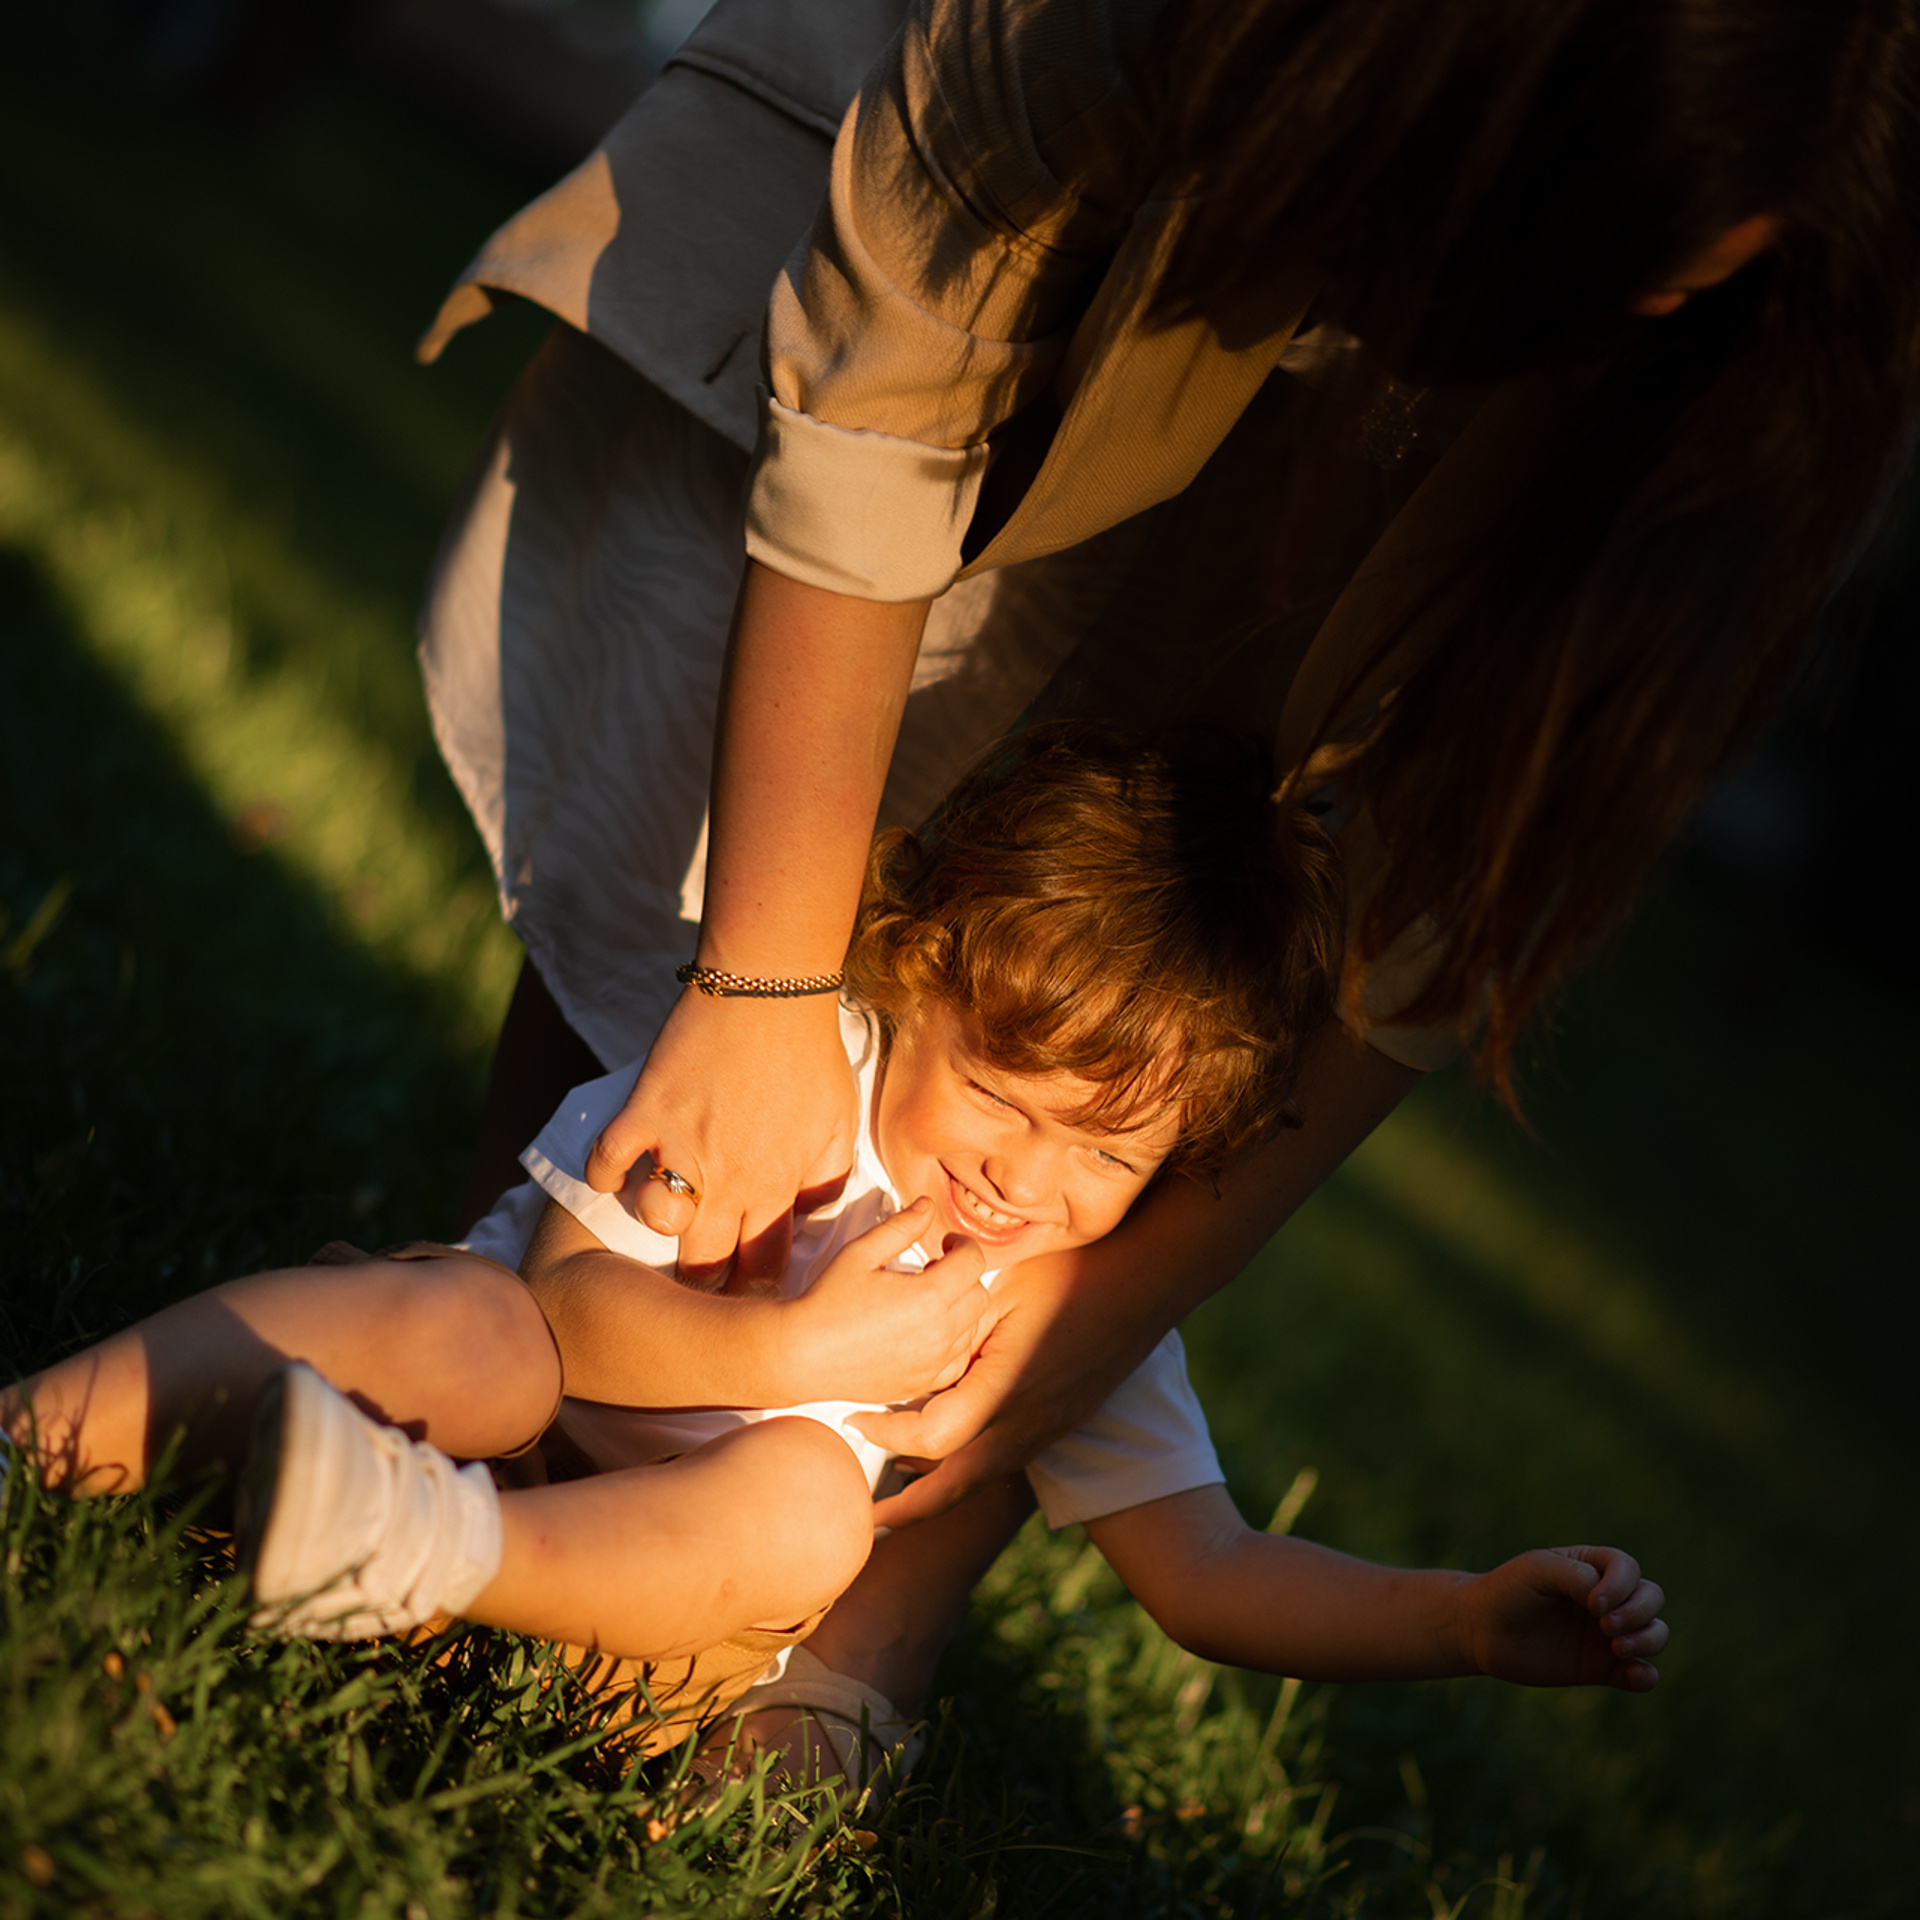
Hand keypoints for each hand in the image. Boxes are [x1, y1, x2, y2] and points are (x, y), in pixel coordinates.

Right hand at [584, 988, 855, 1287]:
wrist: (771, 989)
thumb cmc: (811, 1054)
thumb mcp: (840, 1124)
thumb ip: (828, 1180)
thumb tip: (811, 1219)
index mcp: (778, 1186)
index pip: (761, 1270)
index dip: (753, 1290)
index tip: (745, 1289)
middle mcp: (729, 1178)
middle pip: (705, 1263)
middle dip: (704, 1279)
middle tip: (702, 1270)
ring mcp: (682, 1146)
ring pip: (658, 1222)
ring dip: (659, 1223)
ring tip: (667, 1213)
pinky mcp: (645, 1112)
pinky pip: (607, 1165)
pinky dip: (606, 1175)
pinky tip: (618, 1174)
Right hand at [782, 1200, 994, 1403]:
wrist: (801, 1354)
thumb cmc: (827, 1302)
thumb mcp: (861, 1252)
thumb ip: (900, 1226)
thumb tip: (927, 1206)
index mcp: (928, 1296)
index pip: (974, 1262)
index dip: (963, 1245)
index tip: (946, 1243)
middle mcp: (939, 1333)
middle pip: (980, 1295)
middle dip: (963, 1275)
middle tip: (935, 1269)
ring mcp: (932, 1363)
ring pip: (973, 1327)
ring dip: (959, 1307)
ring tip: (926, 1299)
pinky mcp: (922, 1383)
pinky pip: (959, 1360)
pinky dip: (953, 1342)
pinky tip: (927, 1331)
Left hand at [854, 1246, 1157, 1526]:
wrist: (1142, 1287)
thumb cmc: (1071, 1276)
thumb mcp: (1001, 1289)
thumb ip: (955, 1322)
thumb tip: (903, 1337)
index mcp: (1005, 1390)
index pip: (932, 1438)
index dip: (887, 1437)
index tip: (855, 1419)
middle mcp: (1026, 1424)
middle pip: (956, 1488)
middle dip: (909, 1509)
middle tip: (869, 1516)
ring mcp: (1046, 1430)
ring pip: (981, 1480)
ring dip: (938, 1493)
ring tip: (899, 1497)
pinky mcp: (1057, 1424)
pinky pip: (1003, 1461)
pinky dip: (968, 1470)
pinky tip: (946, 1457)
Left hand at [1460, 1545, 1667, 1691]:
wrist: (1481, 1631)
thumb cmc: (1507, 1590)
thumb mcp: (1535, 1570)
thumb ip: (1573, 1576)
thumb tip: (1606, 1598)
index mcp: (1592, 1567)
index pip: (1628, 1568)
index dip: (1621, 1585)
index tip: (1593, 1603)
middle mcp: (1607, 1599)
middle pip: (1651, 1597)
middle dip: (1639, 1612)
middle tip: (1605, 1626)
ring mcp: (1608, 1634)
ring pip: (1655, 1633)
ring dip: (1648, 1639)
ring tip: (1616, 1647)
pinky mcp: (1603, 1667)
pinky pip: (1641, 1674)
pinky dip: (1646, 1676)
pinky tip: (1635, 1674)